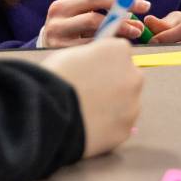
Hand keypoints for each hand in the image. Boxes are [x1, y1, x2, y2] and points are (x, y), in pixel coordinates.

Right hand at [33, 37, 139, 157]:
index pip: (119, 53)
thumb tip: (96, 63)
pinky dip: (107, 128)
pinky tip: (88, 128)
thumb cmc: (54, 79)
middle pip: (128, 78)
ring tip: (86, 114)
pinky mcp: (125, 130)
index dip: (103, 63)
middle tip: (91, 95)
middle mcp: (133, 76)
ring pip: (126, 105)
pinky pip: (118, 126)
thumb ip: (92, 56)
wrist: (47, 112)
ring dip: (113, 108)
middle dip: (114, 85)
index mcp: (119, 51)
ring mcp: (132, 105)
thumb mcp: (72, 54)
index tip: (92, 72)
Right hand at [38, 0, 147, 47]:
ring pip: (94, 20)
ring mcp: (58, 24)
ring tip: (135, 31)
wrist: (49, 48)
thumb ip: (110, 9)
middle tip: (144, 6)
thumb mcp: (88, 12)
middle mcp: (61, 5)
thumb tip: (138, 14)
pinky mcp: (59, 44)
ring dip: (120, 25)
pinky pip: (89, 42)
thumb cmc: (76, 27)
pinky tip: (116, 44)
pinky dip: (107, 41)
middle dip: (123, 1)